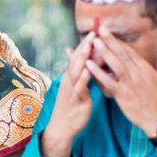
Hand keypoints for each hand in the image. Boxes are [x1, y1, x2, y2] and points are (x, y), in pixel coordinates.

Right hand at [41, 34, 93, 156]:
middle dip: (85, 46)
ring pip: (76, 71)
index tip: (94, 30)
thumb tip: (74, 54)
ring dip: (82, 58)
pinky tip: (87, 72)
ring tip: (88, 47)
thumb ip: (76, 69)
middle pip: (77, 60)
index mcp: (71, 76)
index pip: (78, 56)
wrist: (62, 126)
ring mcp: (72, 89)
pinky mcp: (76, 100)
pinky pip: (79, 88)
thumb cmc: (70, 105)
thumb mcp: (72, 85)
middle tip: (92, 32)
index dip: (86, 43)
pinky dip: (82, 79)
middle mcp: (69, 80)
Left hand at [85, 26, 156, 135]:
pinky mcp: (122, 95)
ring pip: (115, 65)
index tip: (109, 32)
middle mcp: (138, 74)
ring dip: (104, 53)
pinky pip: (108, 82)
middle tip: (99, 29)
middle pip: (122, 54)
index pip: (131, 52)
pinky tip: (88, 65)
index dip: (119, 41)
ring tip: (93, 42)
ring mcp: (130, 84)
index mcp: (146, 69)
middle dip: (110, 41)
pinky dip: (98, 73)